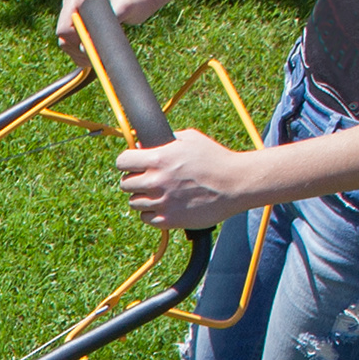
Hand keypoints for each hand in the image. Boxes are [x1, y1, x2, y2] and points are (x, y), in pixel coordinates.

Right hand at [53, 0, 161, 50]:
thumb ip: (104, 27)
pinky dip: (82, 55)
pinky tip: (97, 57)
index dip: (77, 44)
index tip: (95, 52)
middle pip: (64, 39)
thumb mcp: (125, 8)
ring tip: (100, 60)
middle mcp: (71, 4)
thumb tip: (84, 48)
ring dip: (81, 56)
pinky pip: (73, 46)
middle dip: (79, 52)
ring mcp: (72, 14)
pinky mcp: (78, 23)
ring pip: (67, 45)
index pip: (64, 29)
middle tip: (98, 61)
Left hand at [118, 128, 260, 230]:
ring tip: (159, 193)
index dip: (126, 162)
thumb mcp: (191, 139)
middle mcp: (156, 181)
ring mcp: (161, 202)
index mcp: (159, 158)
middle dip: (134, 181)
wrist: (235, 184)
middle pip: (125, 184)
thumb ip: (165, 140)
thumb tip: (142, 145)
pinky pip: (146, 218)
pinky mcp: (169, 219)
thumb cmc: (215, 159)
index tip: (132, 164)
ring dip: (143, 198)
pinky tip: (164, 205)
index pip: (122, 161)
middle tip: (148, 180)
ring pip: (134, 203)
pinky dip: (152, 213)